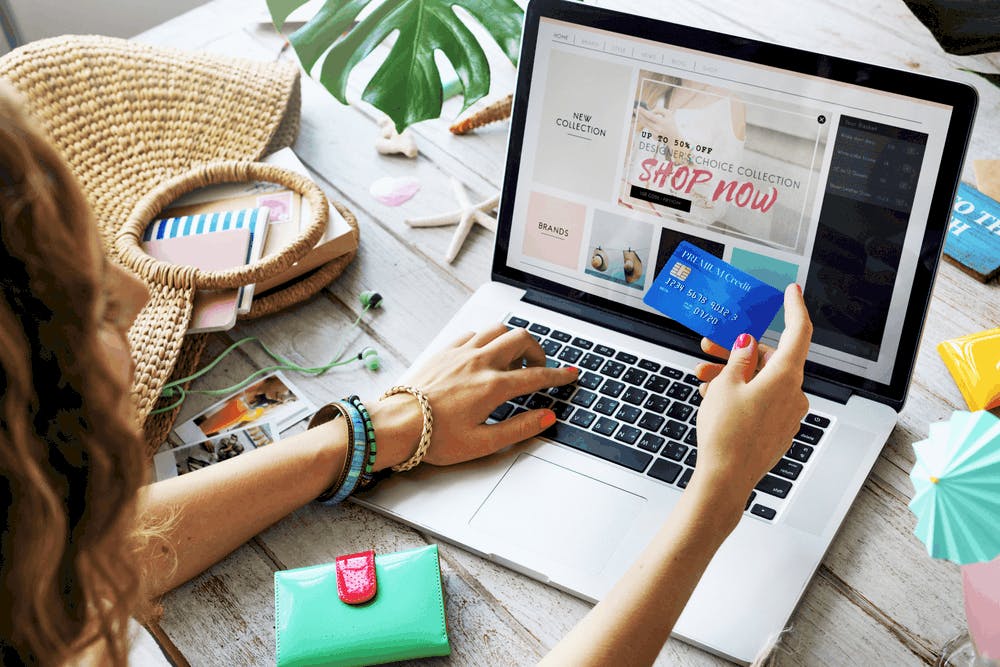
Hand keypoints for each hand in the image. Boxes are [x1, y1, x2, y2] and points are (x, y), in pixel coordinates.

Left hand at [372, 324, 577, 467]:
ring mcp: (460, 353)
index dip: (558, 376)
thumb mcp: (483, 443)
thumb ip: (519, 428)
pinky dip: (487, 339)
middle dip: (538, 351)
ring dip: (512, 340)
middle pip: (521, 339)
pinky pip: (474, 333)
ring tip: (513, 360)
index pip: (536, 376)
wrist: (396, 424)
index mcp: (492, 387)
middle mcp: (479, 363)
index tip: (570, 375)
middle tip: (539, 368)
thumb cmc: (434, 437)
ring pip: (497, 329)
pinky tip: (484, 355)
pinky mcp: (444, 351)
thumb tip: (547, 418)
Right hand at [688, 284, 812, 508]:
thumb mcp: (726, 385)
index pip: (798, 332)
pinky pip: (761, 402)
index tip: (791, 292)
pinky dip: (741, 394)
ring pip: (762, 381)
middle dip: (738, 351)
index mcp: (785, 377)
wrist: (726, 479)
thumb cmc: (727, 434)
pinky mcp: (778, 430)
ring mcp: (787, 414)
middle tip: (709, 345)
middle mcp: (793, 394)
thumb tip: (749, 344)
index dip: (795, 308)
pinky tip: (714, 399)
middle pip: (770, 359)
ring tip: (702, 378)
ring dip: (733, 375)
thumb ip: (740, 359)